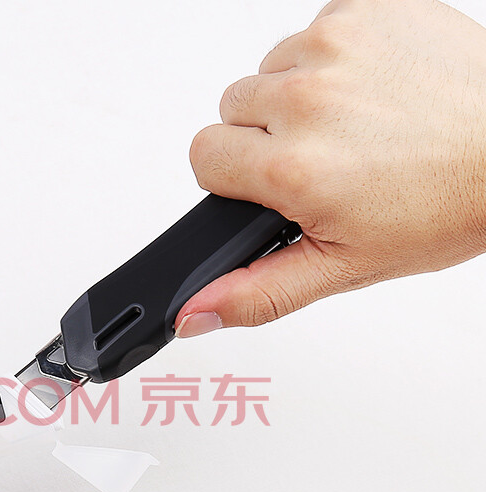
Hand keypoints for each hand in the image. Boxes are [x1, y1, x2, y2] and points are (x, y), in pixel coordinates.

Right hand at [176, 0, 485, 336]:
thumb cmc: (445, 205)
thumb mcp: (343, 268)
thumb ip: (257, 293)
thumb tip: (193, 313)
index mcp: (293, 166)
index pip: (203, 157)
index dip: (235, 178)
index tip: (275, 184)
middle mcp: (307, 98)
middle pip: (231, 110)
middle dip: (264, 138)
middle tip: (322, 160)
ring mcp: (337, 44)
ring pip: (270, 70)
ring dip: (297, 98)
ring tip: (353, 126)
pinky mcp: (366, 7)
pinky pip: (314, 33)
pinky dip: (333, 61)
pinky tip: (372, 92)